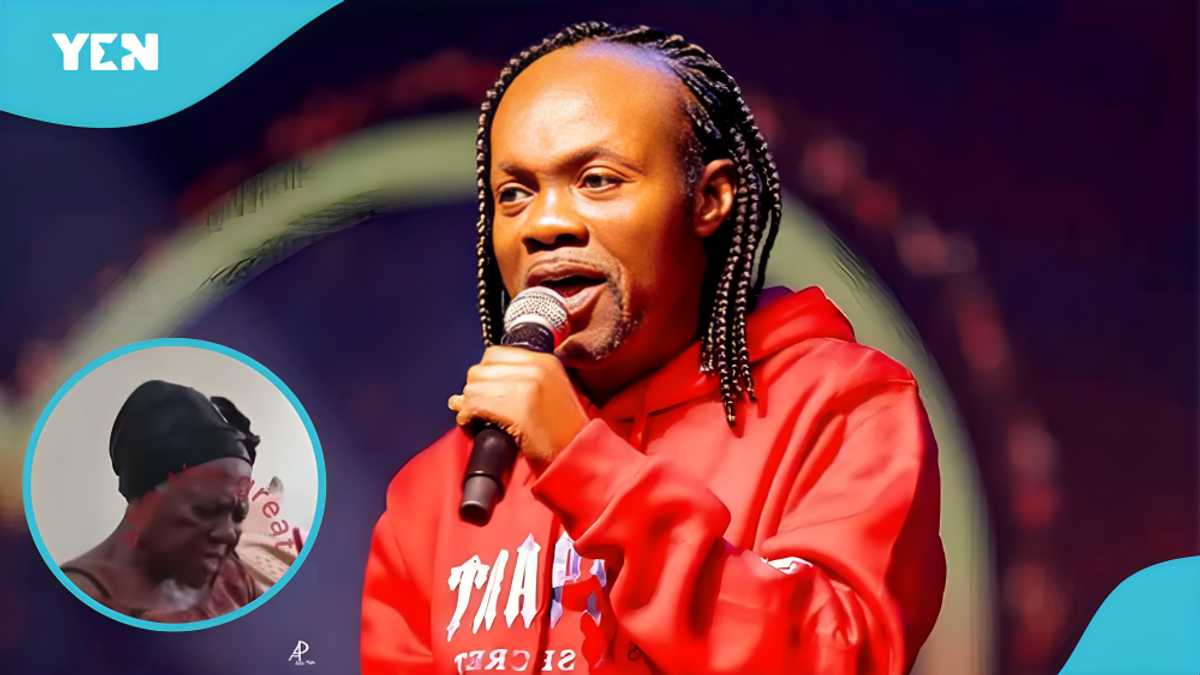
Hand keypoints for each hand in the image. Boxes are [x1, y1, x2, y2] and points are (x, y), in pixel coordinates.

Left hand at [448, 346, 589, 469]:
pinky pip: (474, 406)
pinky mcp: (517, 410)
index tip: (487, 393)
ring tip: (479, 420)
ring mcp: (527, 387)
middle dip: (474, 390)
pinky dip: (467, 417)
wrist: (577, 456)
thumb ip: (517, 382)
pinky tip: (473, 427)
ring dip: (469, 405)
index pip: (494, 354)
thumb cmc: (562, 432)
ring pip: (473, 388)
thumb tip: (466, 391)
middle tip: (480, 410)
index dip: (485, 375)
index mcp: (545, 361)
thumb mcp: (550, 392)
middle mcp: (536, 368)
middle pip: (480, 370)